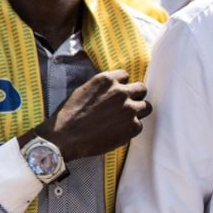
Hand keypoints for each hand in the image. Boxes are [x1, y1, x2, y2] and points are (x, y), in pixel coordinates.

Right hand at [30, 69, 149, 159]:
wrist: (66, 137)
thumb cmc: (69, 115)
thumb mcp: (83, 91)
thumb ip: (101, 88)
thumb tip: (111, 90)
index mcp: (106, 80)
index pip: (125, 75)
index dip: (121, 85)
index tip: (118, 91)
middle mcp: (120, 92)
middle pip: (141, 89)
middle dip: (135, 96)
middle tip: (127, 105)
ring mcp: (129, 109)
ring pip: (146, 107)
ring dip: (137, 112)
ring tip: (125, 119)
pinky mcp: (133, 127)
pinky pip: (139, 125)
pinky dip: (130, 129)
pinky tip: (117, 132)